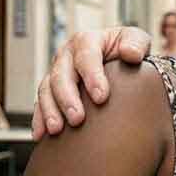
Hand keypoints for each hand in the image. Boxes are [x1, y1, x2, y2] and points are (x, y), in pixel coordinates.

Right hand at [32, 27, 151, 138]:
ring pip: (46, 90)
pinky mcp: (52, 90)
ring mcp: (57, 72)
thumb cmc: (127, 49)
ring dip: (51, 111)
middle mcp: (67, 56)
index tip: (101, 97)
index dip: (92, 77)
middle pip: (61, 76)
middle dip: (68, 99)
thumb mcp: (136, 40)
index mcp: (87, 42)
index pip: (86, 57)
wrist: (118, 59)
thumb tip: (131, 54)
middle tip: (77, 119)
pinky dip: (39, 120)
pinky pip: (41, 104)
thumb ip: (136, 44)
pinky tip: (41, 135)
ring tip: (57, 129)